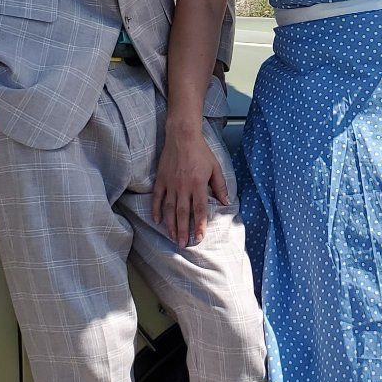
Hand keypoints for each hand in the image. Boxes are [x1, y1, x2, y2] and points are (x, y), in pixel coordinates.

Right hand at [152, 124, 228, 246]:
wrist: (182, 136)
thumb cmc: (201, 152)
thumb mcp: (215, 167)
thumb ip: (220, 186)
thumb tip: (226, 202)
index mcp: (198, 184)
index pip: (199, 209)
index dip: (199, 225)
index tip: (199, 237)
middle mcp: (183, 187)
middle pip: (182, 213)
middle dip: (183, 231)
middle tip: (183, 245)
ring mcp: (170, 184)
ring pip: (169, 209)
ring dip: (171, 225)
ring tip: (173, 237)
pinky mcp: (161, 180)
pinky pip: (157, 198)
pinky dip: (156, 210)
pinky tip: (157, 220)